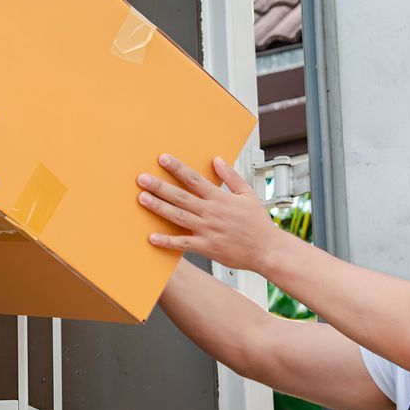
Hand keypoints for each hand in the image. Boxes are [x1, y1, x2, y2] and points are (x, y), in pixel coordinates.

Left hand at [139, 154, 284, 271]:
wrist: (267, 250)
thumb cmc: (258, 224)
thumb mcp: (247, 194)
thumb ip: (231, 177)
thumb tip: (217, 160)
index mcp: (220, 198)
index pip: (194, 179)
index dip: (177, 168)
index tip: (163, 159)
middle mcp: (211, 212)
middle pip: (180, 196)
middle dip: (160, 186)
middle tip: (142, 178)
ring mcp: (207, 230)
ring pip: (178, 216)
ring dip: (159, 207)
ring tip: (143, 198)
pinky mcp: (206, 247)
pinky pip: (183, 243)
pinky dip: (167, 241)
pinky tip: (152, 237)